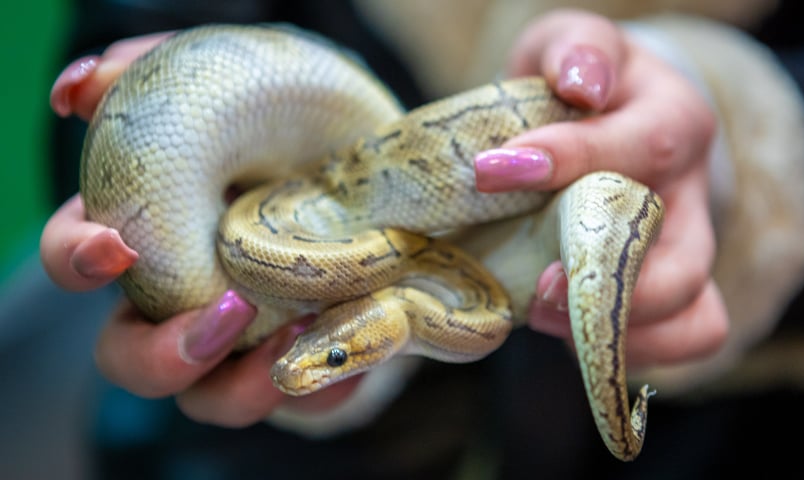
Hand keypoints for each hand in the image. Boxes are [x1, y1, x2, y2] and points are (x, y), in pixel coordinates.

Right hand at [41, 32, 361, 426]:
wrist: (380, 160)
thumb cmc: (290, 117)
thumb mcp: (225, 78)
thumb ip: (149, 70)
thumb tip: (80, 90)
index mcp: (149, 234)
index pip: (78, 260)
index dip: (79, 259)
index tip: (118, 247)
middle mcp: (184, 296)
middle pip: (129, 357)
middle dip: (161, 355)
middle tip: (228, 310)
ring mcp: (246, 336)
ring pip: (210, 398)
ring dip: (243, 384)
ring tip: (299, 332)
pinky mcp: (308, 354)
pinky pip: (303, 396)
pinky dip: (319, 381)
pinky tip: (348, 344)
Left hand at [473, 10, 728, 368]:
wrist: (601, 119)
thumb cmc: (579, 84)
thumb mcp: (573, 44)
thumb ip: (577, 50)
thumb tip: (580, 82)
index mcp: (674, 122)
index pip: (642, 149)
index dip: (570, 162)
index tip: (492, 170)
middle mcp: (692, 195)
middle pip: (683, 258)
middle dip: (604, 284)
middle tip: (535, 286)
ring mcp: (687, 251)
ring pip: (690, 312)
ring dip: (612, 329)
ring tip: (541, 315)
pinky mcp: (669, 295)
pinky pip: (678, 342)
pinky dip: (625, 350)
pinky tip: (563, 330)